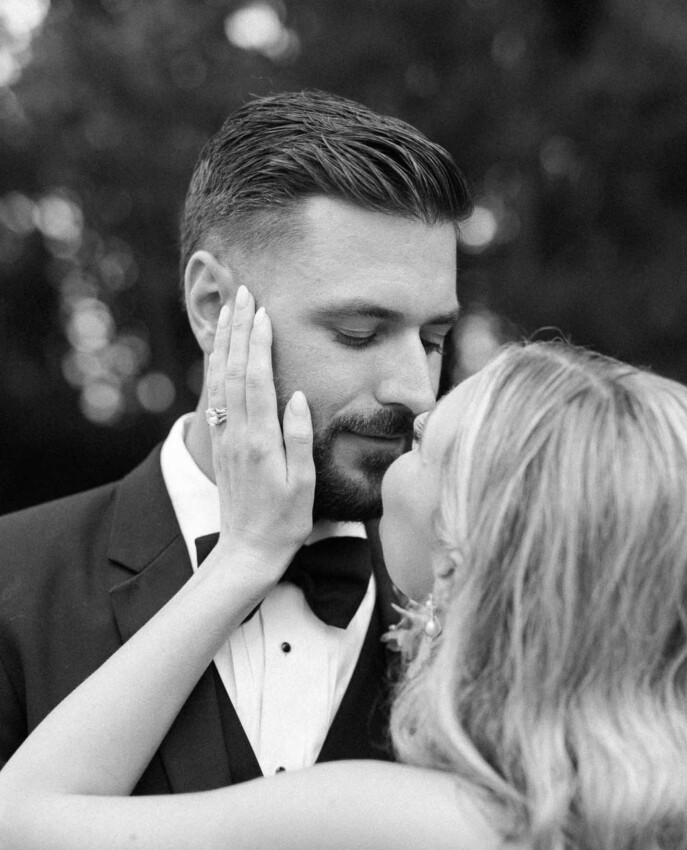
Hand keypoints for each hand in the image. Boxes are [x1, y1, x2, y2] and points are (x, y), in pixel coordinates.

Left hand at [206, 285, 314, 587]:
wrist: (247, 551)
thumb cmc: (284, 522)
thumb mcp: (303, 484)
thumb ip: (298, 437)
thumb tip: (295, 395)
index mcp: (260, 440)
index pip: (256, 379)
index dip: (257, 342)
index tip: (261, 310)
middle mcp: (237, 434)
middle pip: (233, 370)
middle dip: (236, 329)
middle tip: (240, 293)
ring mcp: (225, 439)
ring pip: (218, 380)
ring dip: (222, 343)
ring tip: (226, 311)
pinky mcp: (221, 446)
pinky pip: (214, 397)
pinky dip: (215, 368)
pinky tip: (219, 353)